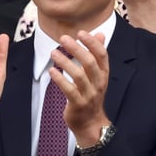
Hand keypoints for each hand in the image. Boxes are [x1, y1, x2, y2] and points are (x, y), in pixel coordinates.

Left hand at [52, 32, 110, 146]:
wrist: (91, 123)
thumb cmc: (91, 95)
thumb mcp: (97, 75)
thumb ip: (97, 55)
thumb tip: (100, 34)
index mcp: (104, 74)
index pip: (102, 55)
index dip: (92, 43)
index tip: (81, 32)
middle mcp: (99, 83)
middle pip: (90, 63)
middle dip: (76, 49)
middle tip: (63, 38)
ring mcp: (89, 94)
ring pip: (79, 75)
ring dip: (65, 62)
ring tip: (54, 53)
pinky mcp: (78, 104)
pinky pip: (69, 90)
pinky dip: (60, 79)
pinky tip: (52, 71)